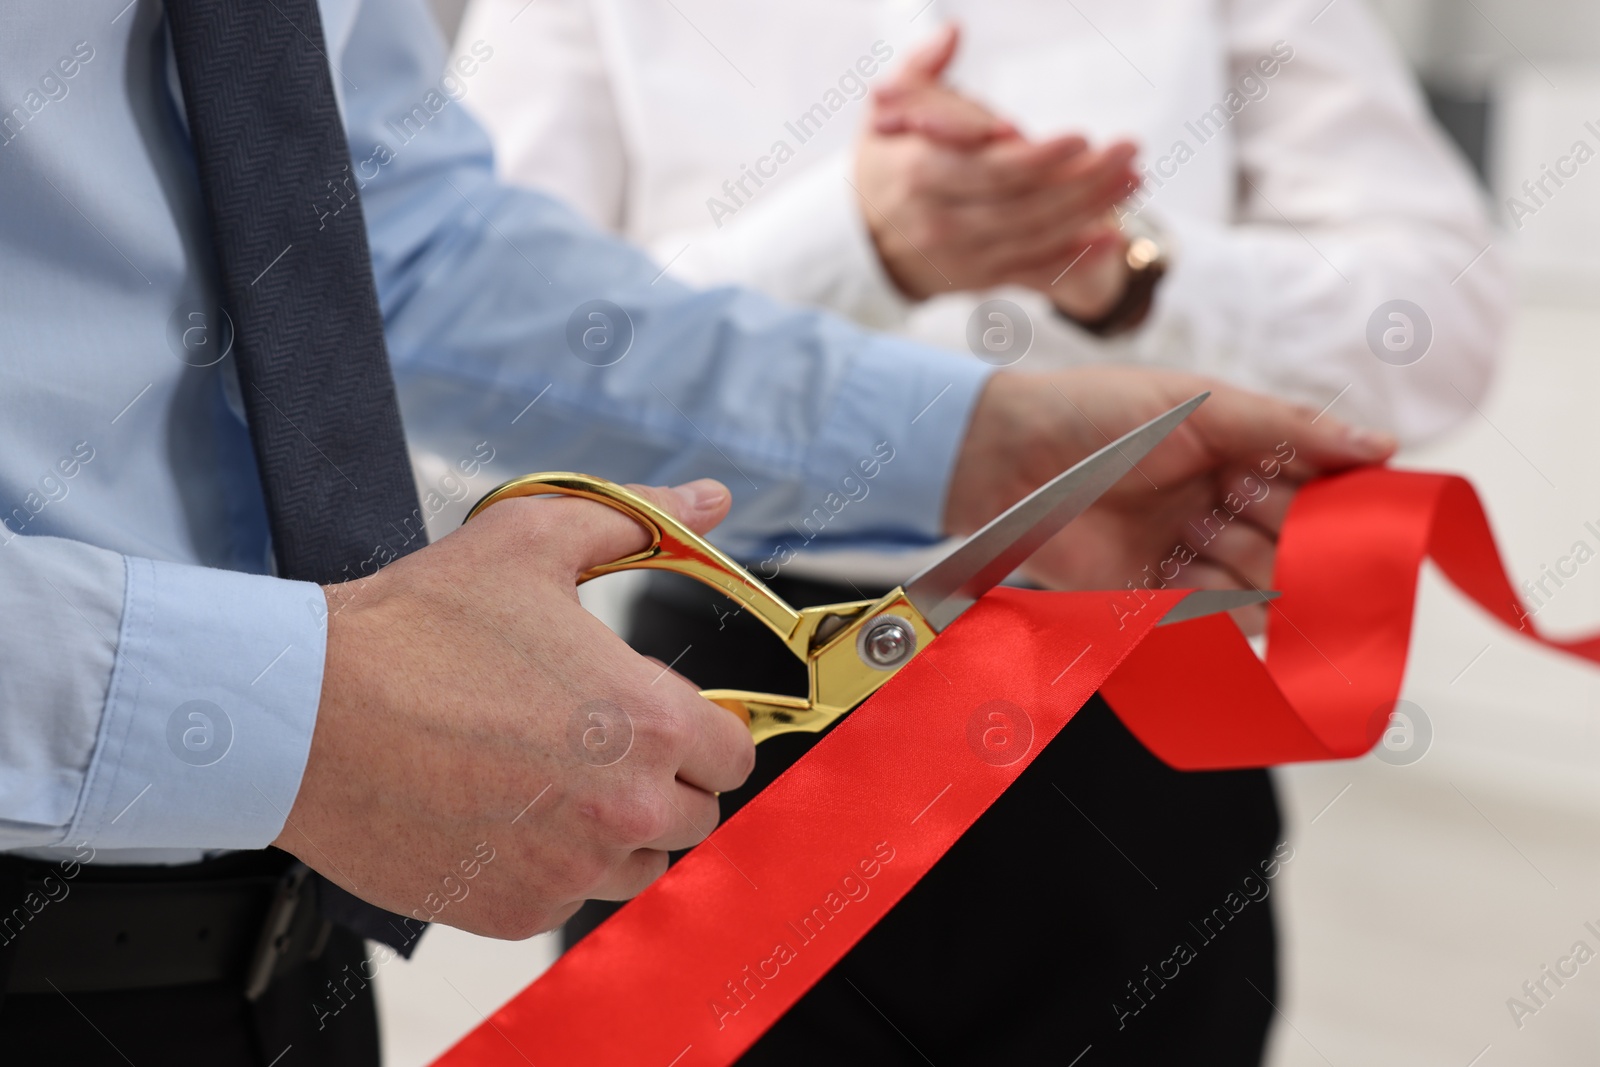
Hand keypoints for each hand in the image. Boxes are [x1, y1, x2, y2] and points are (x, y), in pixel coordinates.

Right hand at [273, 480, 755, 938]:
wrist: (302, 715)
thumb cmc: (416, 627)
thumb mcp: (533, 539)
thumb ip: (641, 521)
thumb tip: (710, 499)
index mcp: (650, 722)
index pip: (732, 754)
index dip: (703, 729)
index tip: (658, 717)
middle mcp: (625, 810)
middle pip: (695, 814)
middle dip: (660, 778)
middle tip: (592, 740)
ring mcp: (570, 870)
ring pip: (638, 866)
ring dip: (613, 830)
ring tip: (544, 777)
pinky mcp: (514, 912)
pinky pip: (568, 898)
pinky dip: (549, 866)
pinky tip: (497, 813)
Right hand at [855, 23, 1139, 317]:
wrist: (865, 238)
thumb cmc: (888, 159)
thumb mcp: (886, 108)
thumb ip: (920, 70)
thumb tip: (952, 34)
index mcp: (918, 176)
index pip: (987, 170)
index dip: (1036, 159)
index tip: (1081, 137)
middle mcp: (940, 223)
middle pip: (1022, 205)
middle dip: (1082, 179)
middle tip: (1129, 149)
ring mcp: (961, 257)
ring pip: (1035, 236)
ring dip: (1091, 210)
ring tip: (1134, 178)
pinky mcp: (979, 278)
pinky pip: (1033, 271)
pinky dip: (1075, 257)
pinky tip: (1113, 236)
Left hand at [945, 368, 1397, 631]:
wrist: (1005, 459)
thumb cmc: (1096, 415)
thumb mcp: (1199, 405)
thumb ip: (1288, 427)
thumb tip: (1383, 446)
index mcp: (1240, 454)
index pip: (1317, 485)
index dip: (1343, 501)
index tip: (1370, 512)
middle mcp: (1222, 507)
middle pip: (1294, 542)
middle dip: (1297, 538)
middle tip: (1278, 525)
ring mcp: (1189, 555)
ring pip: (1260, 585)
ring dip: (1255, 572)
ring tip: (1225, 542)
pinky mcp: (1154, 599)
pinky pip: (1212, 623)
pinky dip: (1222, 614)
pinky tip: (1212, 589)